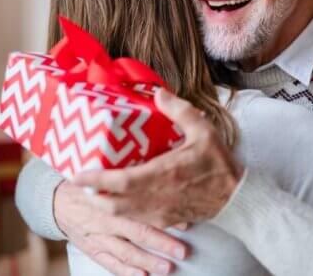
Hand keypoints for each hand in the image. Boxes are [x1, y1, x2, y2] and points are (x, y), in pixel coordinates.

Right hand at [53, 180, 187, 275]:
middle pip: (137, 232)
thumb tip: (167, 181)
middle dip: (161, 243)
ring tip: (167, 268)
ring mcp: (99, 237)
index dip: (164, 216)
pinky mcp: (93, 249)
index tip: (186, 222)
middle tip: (182, 251)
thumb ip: (134, 181)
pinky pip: (110, 263)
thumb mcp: (108, 177)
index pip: (141, 208)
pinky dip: (126, 271)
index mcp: (113, 198)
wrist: (57, 202)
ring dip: (147, 261)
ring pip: (126, 251)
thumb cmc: (92, 186)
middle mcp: (107, 219)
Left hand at [72, 89, 243, 227]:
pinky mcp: (165, 219)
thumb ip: (180, 110)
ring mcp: (160, 211)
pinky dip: (122, 211)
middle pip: (112, 203)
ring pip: (121, 214)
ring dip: (104, 204)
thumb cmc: (219, 164)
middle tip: (79, 181)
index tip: (76, 173)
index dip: (94, 180)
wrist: (236, 197)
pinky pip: (136, 219)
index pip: (119, 182)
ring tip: (94, 190)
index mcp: (163, 174)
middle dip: (92, 194)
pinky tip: (119, 200)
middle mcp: (157, 196)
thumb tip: (158, 92)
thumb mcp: (203, 130)